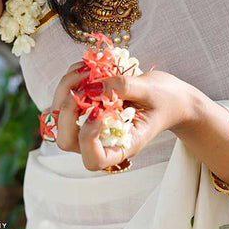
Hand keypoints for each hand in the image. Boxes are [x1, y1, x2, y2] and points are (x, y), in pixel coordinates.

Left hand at [47, 60, 197, 171]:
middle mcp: (102, 141)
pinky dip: (70, 81)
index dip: (87, 138)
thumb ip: (122, 87)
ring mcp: (90, 127)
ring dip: (66, 89)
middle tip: (86, 82)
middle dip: (68, 109)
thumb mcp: (151, 89)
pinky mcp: (85, 111)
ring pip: (59, 118)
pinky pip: (64, 100)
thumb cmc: (166, 99)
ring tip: (87, 69)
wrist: (170, 97)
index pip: (93, 159)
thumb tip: (90, 87)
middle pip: (66, 140)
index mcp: (122, 146)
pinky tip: (87, 68)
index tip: (99, 110)